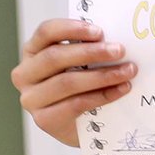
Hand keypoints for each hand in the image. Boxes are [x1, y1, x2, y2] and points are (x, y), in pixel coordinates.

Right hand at [13, 19, 133, 146]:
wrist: (81, 126)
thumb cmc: (82, 86)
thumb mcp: (82, 64)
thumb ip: (90, 49)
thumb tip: (115, 39)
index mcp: (32, 51)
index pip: (46, 32)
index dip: (72, 29)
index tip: (99, 32)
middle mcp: (26, 74)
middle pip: (55, 57)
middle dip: (91, 52)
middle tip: (119, 50)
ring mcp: (32, 98)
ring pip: (66, 82)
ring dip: (102, 75)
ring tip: (128, 71)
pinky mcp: (44, 119)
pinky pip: (76, 104)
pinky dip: (102, 95)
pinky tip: (122, 89)